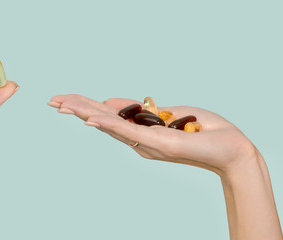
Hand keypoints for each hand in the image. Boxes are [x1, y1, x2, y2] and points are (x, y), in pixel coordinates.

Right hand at [48, 94, 281, 238]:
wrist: (231, 149)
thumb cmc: (204, 131)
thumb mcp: (167, 112)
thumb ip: (140, 109)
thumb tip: (113, 101)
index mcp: (139, 132)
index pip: (105, 116)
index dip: (84, 106)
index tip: (63, 99)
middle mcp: (138, 140)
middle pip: (100, 120)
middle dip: (75, 109)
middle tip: (51, 101)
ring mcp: (145, 143)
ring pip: (108, 125)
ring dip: (83, 113)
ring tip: (62, 105)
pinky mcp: (157, 143)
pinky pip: (127, 132)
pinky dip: (107, 124)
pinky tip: (89, 118)